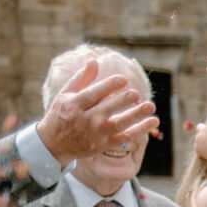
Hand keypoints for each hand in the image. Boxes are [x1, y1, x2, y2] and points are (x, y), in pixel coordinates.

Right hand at [35, 60, 158, 165]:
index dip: (108, 86)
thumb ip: (81, 79)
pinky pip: (124, 138)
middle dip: (122, 101)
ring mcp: (95, 134)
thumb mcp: (65, 95)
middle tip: (136, 93)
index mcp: (73, 105)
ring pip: (118, 124)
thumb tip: (94, 61)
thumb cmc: (62, 113)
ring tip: (151, 106)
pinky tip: (153, 122)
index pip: (92, 94)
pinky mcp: (103, 145)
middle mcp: (84, 120)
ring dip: (135, 116)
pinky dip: (139, 131)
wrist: (54, 143)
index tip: (123, 79)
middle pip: (106, 110)